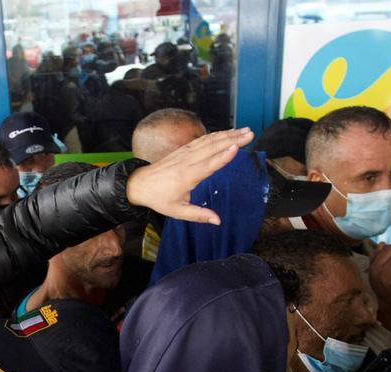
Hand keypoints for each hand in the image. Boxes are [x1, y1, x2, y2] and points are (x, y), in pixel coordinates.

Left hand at [125, 128, 253, 224]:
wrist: (139, 184)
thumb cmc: (159, 199)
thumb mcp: (178, 212)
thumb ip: (199, 215)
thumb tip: (218, 221)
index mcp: (187, 176)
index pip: (209, 165)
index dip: (223, 156)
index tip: (237, 148)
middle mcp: (187, 161)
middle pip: (213, 147)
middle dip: (233, 139)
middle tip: (251, 134)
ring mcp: (185, 153)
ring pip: (209, 140)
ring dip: (228, 134)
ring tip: (245, 130)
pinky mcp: (183, 150)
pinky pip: (202, 139)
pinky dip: (216, 134)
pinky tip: (227, 132)